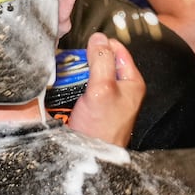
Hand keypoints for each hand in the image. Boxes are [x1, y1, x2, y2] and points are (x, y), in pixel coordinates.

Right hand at [66, 33, 144, 147]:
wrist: (91, 157)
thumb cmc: (103, 128)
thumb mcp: (103, 88)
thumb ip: (101, 60)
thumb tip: (98, 37)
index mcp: (132, 82)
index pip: (118, 50)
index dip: (101, 46)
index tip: (84, 49)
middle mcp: (120, 89)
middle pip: (101, 62)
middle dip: (84, 62)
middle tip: (71, 66)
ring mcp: (105, 99)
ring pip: (87, 75)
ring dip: (74, 74)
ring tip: (64, 78)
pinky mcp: (92, 108)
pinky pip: (80, 89)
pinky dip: (70, 86)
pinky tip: (62, 90)